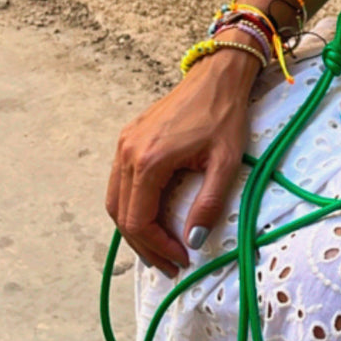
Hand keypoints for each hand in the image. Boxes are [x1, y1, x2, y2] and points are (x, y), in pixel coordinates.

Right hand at [104, 52, 255, 277]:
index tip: (182, 259)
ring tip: (159, 248)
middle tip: (169, 264)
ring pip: (115, 201)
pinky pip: (120, 183)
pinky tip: (152, 217)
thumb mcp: (225, 162)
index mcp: (149, 160)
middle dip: (145, 246)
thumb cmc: (224, 115)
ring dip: (134, 228)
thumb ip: (208, 204)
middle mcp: (128, 153)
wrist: (216, 76)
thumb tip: (193, 240)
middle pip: (122, 215)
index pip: (139, 221)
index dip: (158, 247)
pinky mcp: (128, 139)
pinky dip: (131, 206)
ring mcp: (124, 144)